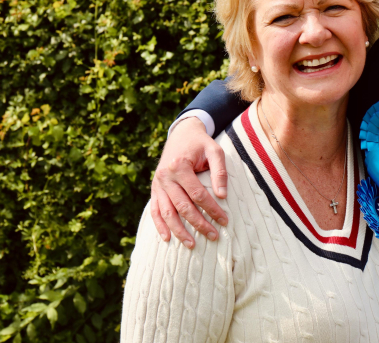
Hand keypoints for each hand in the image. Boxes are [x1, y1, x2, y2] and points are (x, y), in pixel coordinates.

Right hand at [150, 117, 227, 248]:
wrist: (181, 133)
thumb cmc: (200, 143)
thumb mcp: (214, 150)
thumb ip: (220, 171)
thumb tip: (223, 195)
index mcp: (180, 166)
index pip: (198, 194)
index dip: (212, 209)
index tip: (224, 220)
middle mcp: (165, 177)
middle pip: (182, 206)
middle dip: (198, 223)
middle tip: (213, 236)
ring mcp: (157, 184)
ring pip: (167, 212)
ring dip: (179, 230)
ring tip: (192, 244)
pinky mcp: (154, 188)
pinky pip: (154, 210)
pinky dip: (160, 225)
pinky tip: (167, 238)